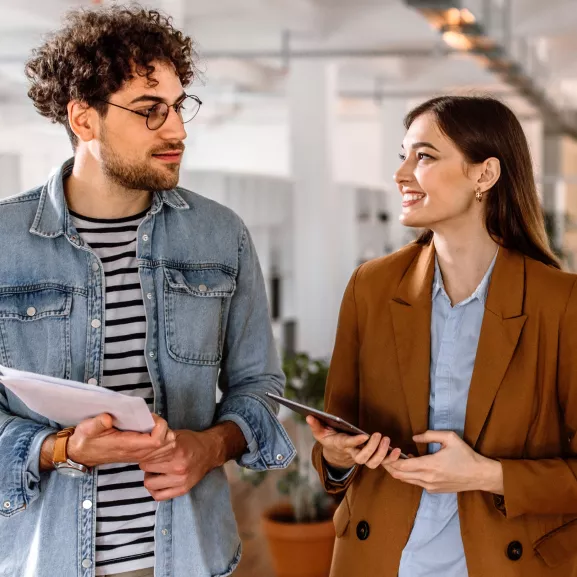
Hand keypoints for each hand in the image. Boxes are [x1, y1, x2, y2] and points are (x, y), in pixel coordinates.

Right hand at [66, 413, 173, 466]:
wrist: (82, 454)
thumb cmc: (86, 439)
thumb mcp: (87, 428)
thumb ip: (97, 424)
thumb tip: (108, 418)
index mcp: (128, 446)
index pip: (156, 441)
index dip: (159, 426)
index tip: (150, 416)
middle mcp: (137, 453)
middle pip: (167, 445)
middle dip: (166, 429)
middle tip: (154, 419)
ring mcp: (140, 455)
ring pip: (167, 449)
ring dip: (166, 434)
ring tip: (154, 424)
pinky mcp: (140, 454)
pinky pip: (162, 452)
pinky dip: (163, 441)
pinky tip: (153, 431)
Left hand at [140, 429, 219, 500]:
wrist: (210, 452)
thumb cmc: (192, 441)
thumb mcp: (176, 435)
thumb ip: (161, 439)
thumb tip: (142, 442)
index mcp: (176, 451)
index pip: (148, 456)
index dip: (143, 453)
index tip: (144, 452)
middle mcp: (178, 467)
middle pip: (146, 468)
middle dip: (146, 463)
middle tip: (150, 460)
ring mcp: (180, 481)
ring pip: (150, 484)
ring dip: (149, 477)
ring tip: (154, 471)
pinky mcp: (182, 490)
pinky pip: (159, 496)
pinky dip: (155, 489)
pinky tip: (157, 482)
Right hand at [306, 416, 403, 470]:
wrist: (337, 453)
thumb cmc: (330, 439)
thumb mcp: (321, 432)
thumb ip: (316, 425)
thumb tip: (308, 416)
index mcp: (342, 445)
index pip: (349, 445)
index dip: (356, 442)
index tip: (364, 436)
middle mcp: (353, 454)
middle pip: (363, 457)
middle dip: (372, 448)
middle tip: (378, 435)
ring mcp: (363, 457)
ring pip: (373, 462)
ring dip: (382, 453)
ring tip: (387, 440)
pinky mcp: (372, 458)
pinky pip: (383, 463)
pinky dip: (391, 458)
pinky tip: (398, 450)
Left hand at [384, 430, 502, 493]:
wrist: (479, 475)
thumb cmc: (465, 455)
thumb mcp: (450, 437)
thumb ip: (429, 435)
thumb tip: (414, 437)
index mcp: (429, 465)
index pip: (401, 465)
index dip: (390, 458)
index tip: (387, 449)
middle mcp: (427, 479)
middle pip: (398, 475)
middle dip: (389, 465)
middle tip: (385, 454)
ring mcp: (430, 486)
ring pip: (405, 480)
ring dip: (399, 470)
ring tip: (398, 457)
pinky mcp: (433, 490)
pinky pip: (415, 483)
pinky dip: (409, 474)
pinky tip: (414, 464)